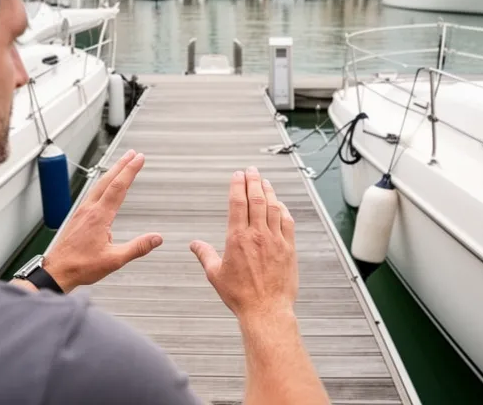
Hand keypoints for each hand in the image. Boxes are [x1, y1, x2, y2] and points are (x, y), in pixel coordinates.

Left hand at [45, 149, 161, 291]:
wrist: (57, 271)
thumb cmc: (81, 267)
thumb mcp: (114, 260)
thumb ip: (137, 247)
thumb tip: (156, 238)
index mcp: (99, 216)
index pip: (118, 187)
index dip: (130, 171)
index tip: (139, 159)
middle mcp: (89, 210)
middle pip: (107, 181)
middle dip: (122, 165)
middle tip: (133, 154)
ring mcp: (82, 212)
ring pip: (99, 186)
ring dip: (112, 173)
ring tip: (121, 165)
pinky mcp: (78, 217)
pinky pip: (92, 194)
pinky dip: (102, 184)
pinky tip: (104, 187)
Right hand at [190, 167, 297, 321]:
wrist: (266, 310)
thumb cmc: (240, 296)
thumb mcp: (215, 275)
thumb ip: (204, 255)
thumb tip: (194, 244)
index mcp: (237, 238)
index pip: (237, 203)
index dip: (237, 185)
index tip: (237, 174)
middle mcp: (257, 235)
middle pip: (256, 199)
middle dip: (253, 181)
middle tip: (251, 170)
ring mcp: (275, 240)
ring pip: (273, 207)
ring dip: (268, 191)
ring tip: (264, 181)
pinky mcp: (288, 248)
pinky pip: (287, 222)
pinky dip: (283, 209)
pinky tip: (279, 204)